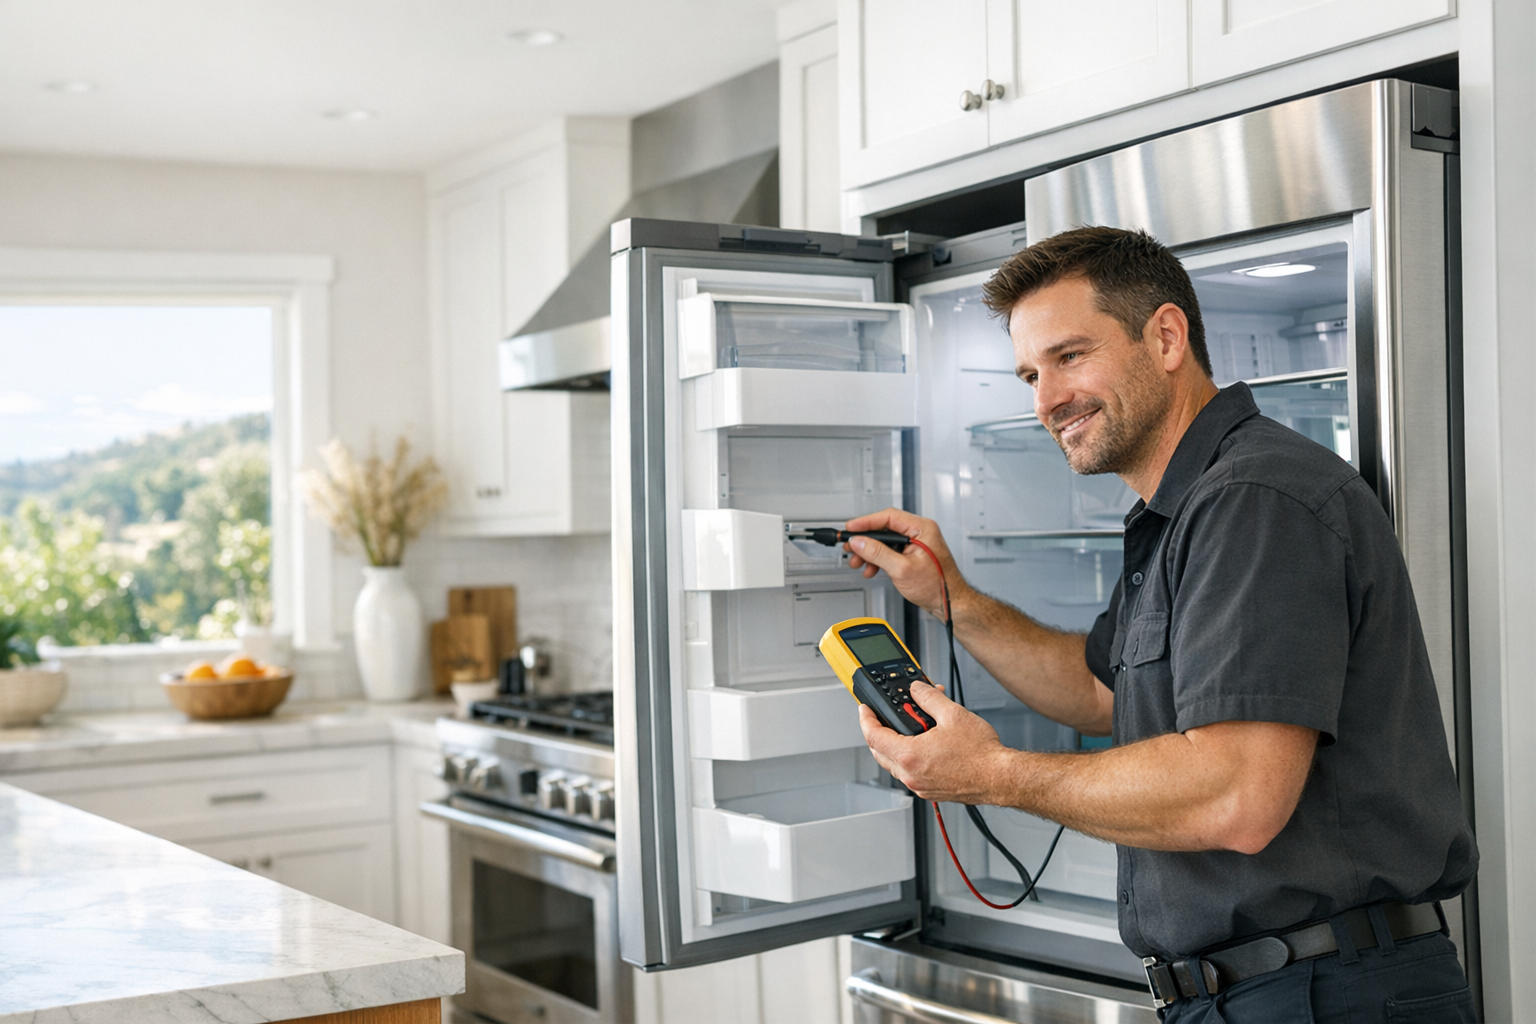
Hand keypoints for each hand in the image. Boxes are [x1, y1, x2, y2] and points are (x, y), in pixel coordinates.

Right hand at [843, 508, 968, 619]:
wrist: (950, 604)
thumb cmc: (937, 586)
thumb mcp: (902, 569)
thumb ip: (878, 553)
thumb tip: (860, 542)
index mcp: (922, 529)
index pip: (888, 517)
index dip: (866, 522)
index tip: (851, 528)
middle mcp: (921, 532)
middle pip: (885, 529)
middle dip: (866, 540)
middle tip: (851, 547)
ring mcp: (917, 543)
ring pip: (886, 541)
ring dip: (870, 552)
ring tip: (859, 562)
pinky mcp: (913, 554)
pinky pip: (891, 551)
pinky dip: (879, 559)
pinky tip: (871, 568)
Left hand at [858, 680, 1012, 803]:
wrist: (1000, 778)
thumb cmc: (981, 754)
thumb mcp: (952, 714)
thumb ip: (929, 698)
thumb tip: (917, 689)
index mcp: (910, 756)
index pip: (873, 736)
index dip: (865, 719)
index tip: (864, 710)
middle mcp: (911, 775)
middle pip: (879, 752)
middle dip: (878, 732)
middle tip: (882, 718)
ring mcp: (920, 786)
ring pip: (894, 765)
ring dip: (895, 746)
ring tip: (912, 728)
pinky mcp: (931, 792)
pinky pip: (910, 774)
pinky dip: (910, 758)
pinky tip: (925, 746)